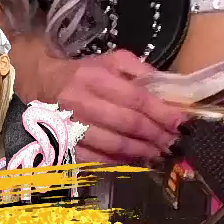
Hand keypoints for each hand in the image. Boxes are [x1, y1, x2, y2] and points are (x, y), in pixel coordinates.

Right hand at [44, 49, 187, 164]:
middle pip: (127, 123)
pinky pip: (96, 159)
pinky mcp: (63, 145)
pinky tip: (134, 160)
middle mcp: (81, 101)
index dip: (161, 112)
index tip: (181, 123)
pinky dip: (119, 162)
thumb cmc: (84, 73)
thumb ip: (140, 71)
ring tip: (158, 153)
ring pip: (113, 144)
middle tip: (173, 143)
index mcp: (96, 77)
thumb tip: (168, 90)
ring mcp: (70, 126)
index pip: (136, 98)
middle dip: (155, 135)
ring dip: (141, 151)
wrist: (42, 83)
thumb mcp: (111, 61)